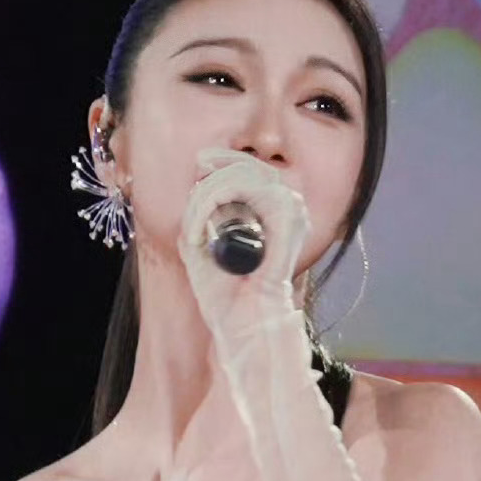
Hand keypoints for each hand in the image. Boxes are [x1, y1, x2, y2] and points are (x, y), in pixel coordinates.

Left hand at [179, 148, 313, 344]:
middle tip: (190, 217)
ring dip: (206, 197)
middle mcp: (286, 204)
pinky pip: (245, 187)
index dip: (221, 159)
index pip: (248, 166)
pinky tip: (200, 231)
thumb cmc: (226, 292)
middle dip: (206, 184)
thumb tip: (196, 185)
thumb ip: (200, 212)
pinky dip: (213, 203)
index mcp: (272, 210)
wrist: (243, 321)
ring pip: (242, 173)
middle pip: (242, 165)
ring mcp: (291, 207)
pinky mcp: (286, 213)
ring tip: (193, 231)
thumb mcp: (201, 243)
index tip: (198, 168)